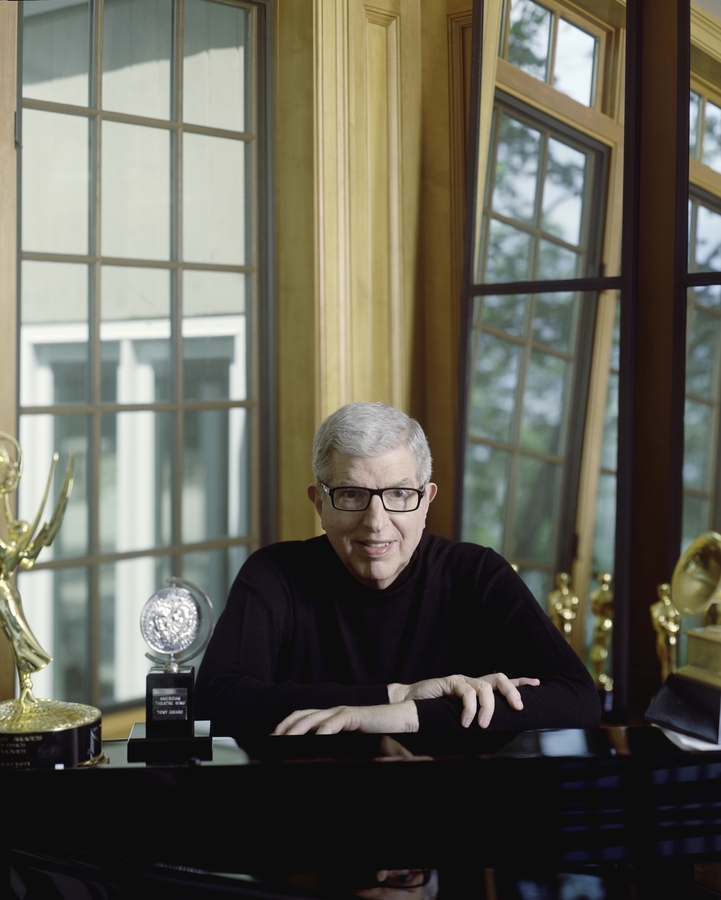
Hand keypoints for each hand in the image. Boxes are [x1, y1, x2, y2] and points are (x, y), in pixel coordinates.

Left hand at [272, 700, 418, 734]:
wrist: (400, 719)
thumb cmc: (377, 733)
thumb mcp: (351, 741)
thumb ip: (335, 746)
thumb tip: (319, 757)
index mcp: (330, 716)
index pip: (301, 718)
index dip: (284, 726)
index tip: (271, 739)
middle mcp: (332, 711)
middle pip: (301, 716)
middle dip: (283, 728)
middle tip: (270, 741)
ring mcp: (342, 712)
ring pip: (313, 718)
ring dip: (296, 730)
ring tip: (285, 741)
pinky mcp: (354, 715)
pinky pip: (334, 723)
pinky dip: (322, 732)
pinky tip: (315, 740)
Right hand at [388, 673, 539, 728]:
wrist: (410, 703)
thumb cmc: (436, 712)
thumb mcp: (461, 718)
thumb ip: (476, 720)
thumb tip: (497, 736)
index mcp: (478, 689)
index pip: (503, 682)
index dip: (520, 682)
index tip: (537, 684)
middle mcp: (472, 681)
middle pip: (499, 678)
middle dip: (512, 691)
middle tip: (518, 708)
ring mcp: (461, 680)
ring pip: (484, 686)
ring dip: (488, 707)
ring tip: (484, 724)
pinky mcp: (449, 681)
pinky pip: (466, 691)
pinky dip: (469, 708)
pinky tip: (466, 721)